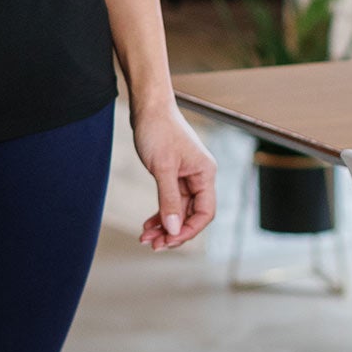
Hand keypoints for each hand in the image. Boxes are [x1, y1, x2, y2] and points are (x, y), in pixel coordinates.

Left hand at [131, 99, 216, 250]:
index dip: (188, 230)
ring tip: (145, 238)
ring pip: (179, 210)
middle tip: (152, 244)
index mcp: (205, 174)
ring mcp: (187, 176)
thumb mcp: (162, 168)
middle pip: (191, 215)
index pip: (205, 213)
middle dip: (172, 231)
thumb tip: (173, 229)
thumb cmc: (158, 131)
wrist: (148, 107)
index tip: (168, 241)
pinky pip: (170, 201)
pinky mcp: (174, 175)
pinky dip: (160, 213)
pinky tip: (148, 224)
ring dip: (164, 225)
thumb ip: (169, 199)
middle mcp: (200, 177)